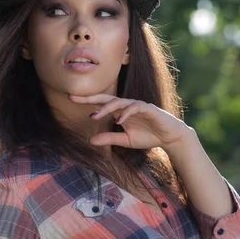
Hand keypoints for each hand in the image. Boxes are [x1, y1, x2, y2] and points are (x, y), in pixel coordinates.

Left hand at [68, 93, 192, 151]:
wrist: (169, 137)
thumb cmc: (148, 136)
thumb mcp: (125, 140)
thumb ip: (109, 138)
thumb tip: (90, 141)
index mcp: (120, 112)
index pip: (101, 103)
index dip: (86, 101)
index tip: (70, 98)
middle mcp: (126, 106)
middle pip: (106, 98)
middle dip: (90, 97)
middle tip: (74, 97)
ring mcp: (137, 105)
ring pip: (118, 102)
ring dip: (106, 108)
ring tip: (94, 116)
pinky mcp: (148, 108)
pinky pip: (135, 108)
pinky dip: (126, 114)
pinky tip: (118, 121)